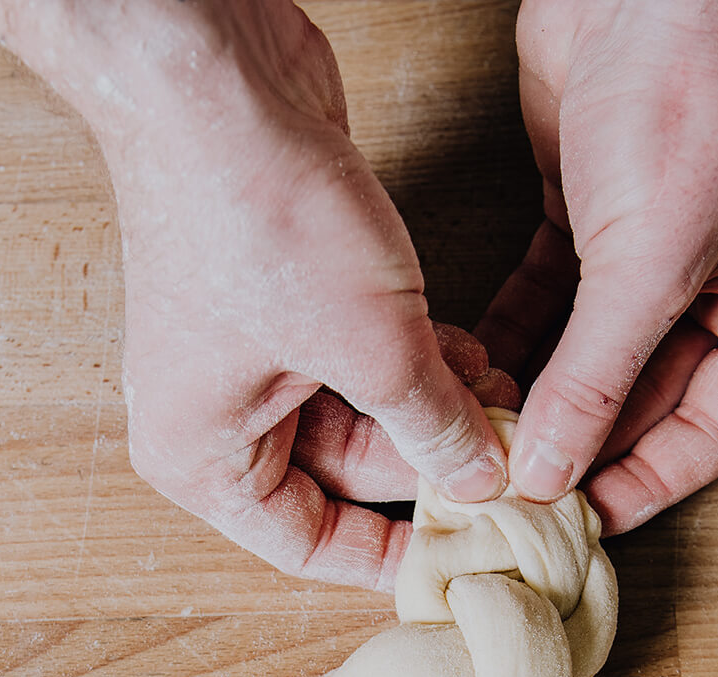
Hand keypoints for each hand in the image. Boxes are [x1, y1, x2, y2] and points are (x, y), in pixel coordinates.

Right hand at [0, 0, 515, 590]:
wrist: (213, 80)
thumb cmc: (256, 216)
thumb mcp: (372, 346)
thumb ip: (434, 425)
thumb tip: (483, 479)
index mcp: (202, 455)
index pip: (307, 544)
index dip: (396, 555)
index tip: (471, 555)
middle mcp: (215, 411)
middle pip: (343, 476)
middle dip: (432, 463)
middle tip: (515, 461)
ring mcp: (248, 348)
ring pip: (362, 409)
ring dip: (436, 405)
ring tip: (505, 396)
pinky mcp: (284, 290)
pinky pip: (362, 353)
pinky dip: (418, 357)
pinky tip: (477, 351)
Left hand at [480, 0, 717, 529]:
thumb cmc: (688, 98)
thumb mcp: (647, 260)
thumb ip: (596, 376)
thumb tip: (549, 471)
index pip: (715, 432)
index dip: (643, 483)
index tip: (569, 522)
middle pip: (650, 402)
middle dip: (579, 443)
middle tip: (506, 491)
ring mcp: (663, 254)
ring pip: (596, 358)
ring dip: (539, 396)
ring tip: (478, 443)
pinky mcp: (597, 219)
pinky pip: (556, 306)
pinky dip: (515, 338)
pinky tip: (468, 372)